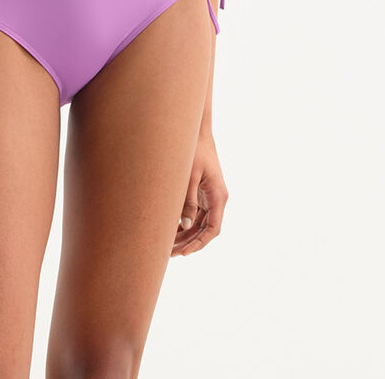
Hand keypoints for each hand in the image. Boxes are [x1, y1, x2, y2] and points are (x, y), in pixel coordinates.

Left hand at [171, 132, 227, 256]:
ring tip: (166, 245)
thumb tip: (185, 225)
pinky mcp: (201, 191)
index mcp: (218, 196)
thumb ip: (188, 200)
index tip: (184, 252)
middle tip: (169, 253)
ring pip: (199, 223)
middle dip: (188, 242)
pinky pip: (195, 213)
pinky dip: (184, 223)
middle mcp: (216, 198)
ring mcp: (209, 195)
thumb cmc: (193, 150)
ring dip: (185, 234)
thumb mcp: (188, 175)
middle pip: (204, 229)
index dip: (199, 243)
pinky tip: (170, 229)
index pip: (212, 229)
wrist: (195, 131)